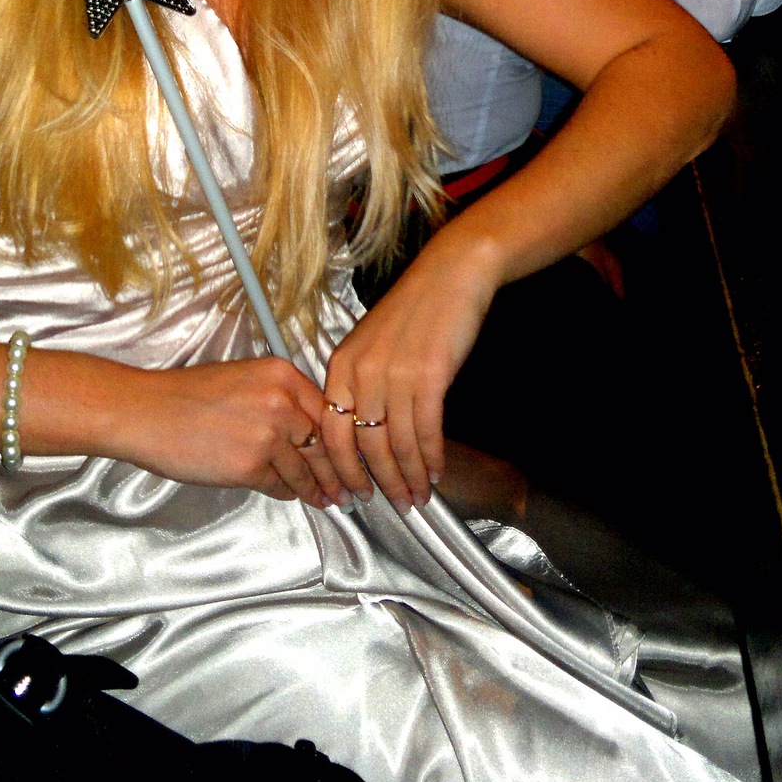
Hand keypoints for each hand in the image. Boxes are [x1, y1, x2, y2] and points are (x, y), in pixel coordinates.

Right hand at [126, 356, 349, 509]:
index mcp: (282, 374)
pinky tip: (295, 497)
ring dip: (318, 489)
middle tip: (353, 488)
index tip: (355, 455)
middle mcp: (282, 402)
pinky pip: (281, 486)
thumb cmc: (189, 395)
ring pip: (306, 470)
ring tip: (330, 500)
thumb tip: (311, 431)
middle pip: (324, 443)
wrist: (149, 413)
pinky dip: (289, 493)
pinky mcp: (250, 467)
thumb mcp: (244, 379)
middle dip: (340, 470)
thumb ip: (281, 399)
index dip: (344, 439)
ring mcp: (267, 435)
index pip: (328, 411)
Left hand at [320, 248, 499, 512]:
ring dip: (409, 476)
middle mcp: (362, 373)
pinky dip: (431, 458)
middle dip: (379, 482)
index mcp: (342, 365)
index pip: (331, 432)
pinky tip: (437, 472)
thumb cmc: (414, 311)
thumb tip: (367, 433)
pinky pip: (426, 431)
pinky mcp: (428, 376)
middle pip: (364, 445)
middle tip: (393, 505)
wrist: (450, 276)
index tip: (352, 493)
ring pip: (397, 444)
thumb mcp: (372, 343)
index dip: (342, 469)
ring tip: (418, 497)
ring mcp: (394, 375)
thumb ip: (363, 383)